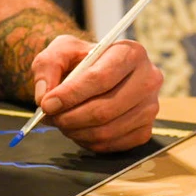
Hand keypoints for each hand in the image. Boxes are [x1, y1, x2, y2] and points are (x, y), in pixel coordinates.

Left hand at [30, 34, 162, 152]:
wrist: (95, 73)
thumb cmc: (80, 59)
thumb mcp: (60, 50)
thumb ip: (47, 66)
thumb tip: (45, 97)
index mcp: (130, 52)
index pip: (101, 78)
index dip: (71, 94)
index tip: (47, 104)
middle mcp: (148, 79)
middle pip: (106, 108)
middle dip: (71, 117)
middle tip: (51, 117)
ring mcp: (150, 107)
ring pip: (108, 130)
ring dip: (76, 131)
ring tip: (61, 121)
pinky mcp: (145, 130)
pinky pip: (113, 145)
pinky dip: (88, 142)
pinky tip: (77, 129)